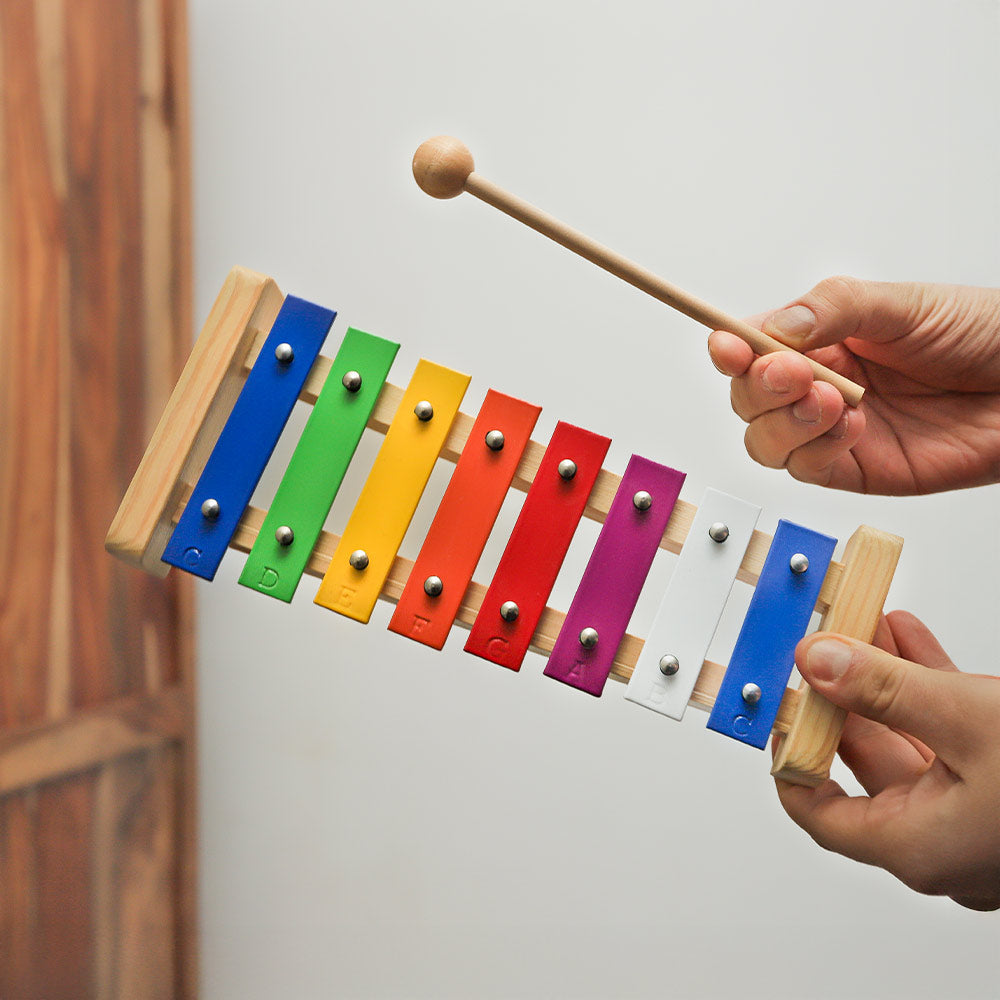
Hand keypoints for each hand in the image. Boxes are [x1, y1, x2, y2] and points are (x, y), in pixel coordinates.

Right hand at [708, 278, 999, 493]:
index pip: (753, 344)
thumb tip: (775, 329)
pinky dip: (817, 449)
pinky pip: (807, 468)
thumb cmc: (980, 335)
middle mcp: (818, 384)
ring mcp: (832, 430)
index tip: (727, 346)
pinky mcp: (854, 469)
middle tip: (792, 373)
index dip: (731, 347)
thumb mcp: (904, 305)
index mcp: (821, 337)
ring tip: (830, 401)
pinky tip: (851, 426)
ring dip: (784, 422)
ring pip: (765, 439)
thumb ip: (834, 309)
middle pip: (748, 396)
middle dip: (760, 386)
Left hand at [775, 610, 999, 910]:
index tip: (772, 698)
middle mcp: (942, 839)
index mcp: (917, 847)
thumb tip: (817, 662)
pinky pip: (950, 733)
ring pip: (908, 739)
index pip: (817, 809)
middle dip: (837, 693)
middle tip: (814, 644)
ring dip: (880, 678)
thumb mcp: (970, 724)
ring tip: (858, 622)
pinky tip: (908, 636)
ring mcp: (977, 815)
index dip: (786, 750)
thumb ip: (886, 691)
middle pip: (861, 763)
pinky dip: (926, 684)